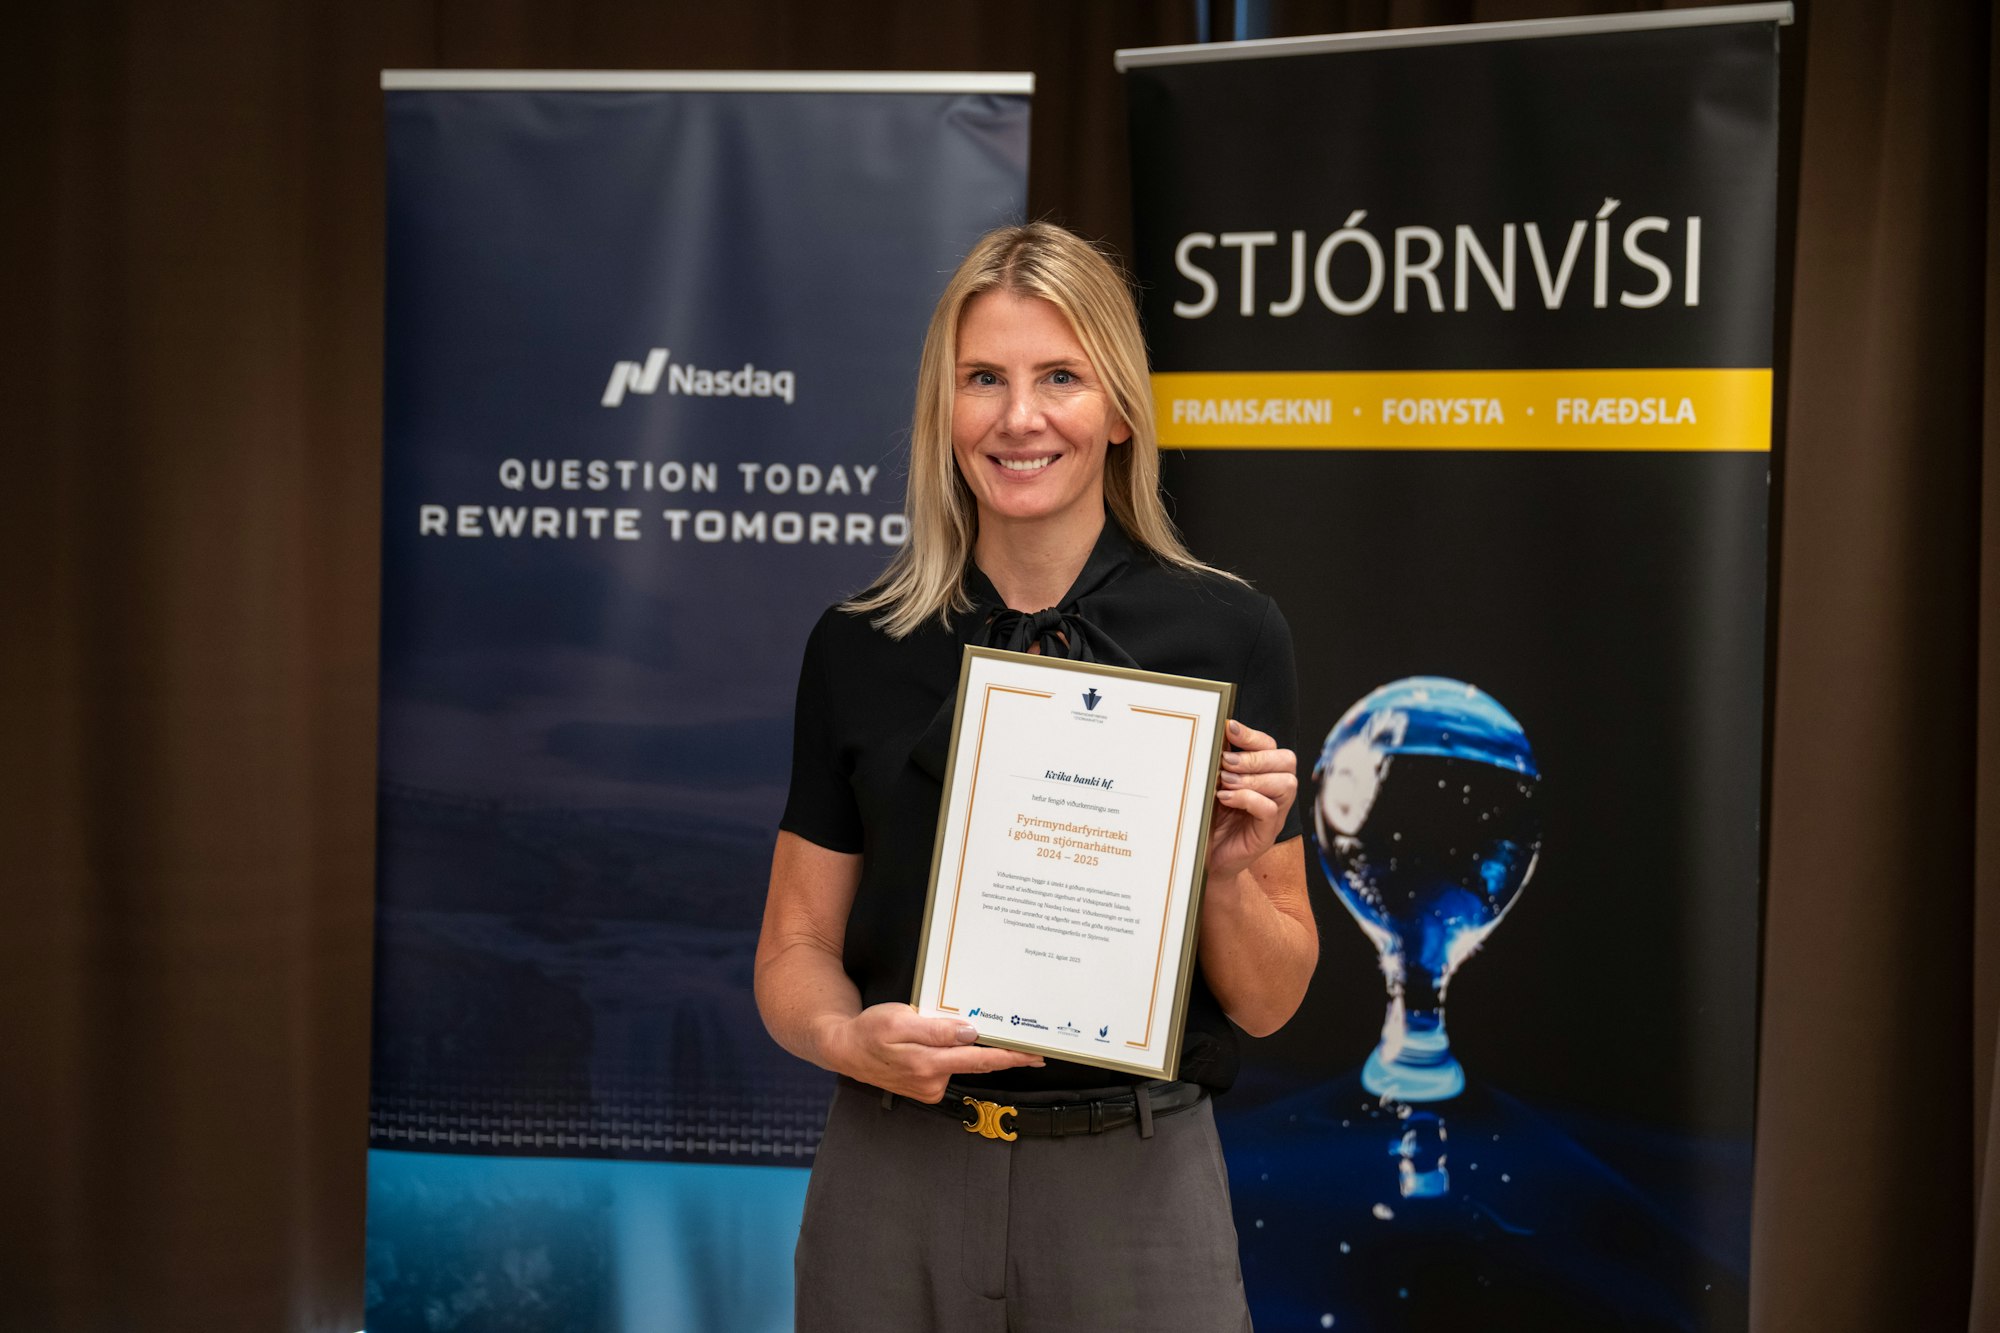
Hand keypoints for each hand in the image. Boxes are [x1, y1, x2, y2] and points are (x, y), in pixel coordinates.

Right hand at [822, 1002, 1043, 1102]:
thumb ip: (936, 1030)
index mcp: (927, 1063)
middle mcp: (932, 1080)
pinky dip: (956, 1056)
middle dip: (1006, 1058)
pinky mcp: (925, 1087)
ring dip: (974, 1051)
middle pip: (978, 1065)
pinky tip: (946, 1044)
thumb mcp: (900, 1020)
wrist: (845, 1050)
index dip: (1010, 1058)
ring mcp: (929, 1087)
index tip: (1034, 1056)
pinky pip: (949, 1067)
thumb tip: (970, 1034)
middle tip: (1035, 1052)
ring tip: (973, 1032)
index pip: (979, 1060)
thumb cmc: (869, 1031)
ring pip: (963, 1064)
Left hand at [1209, 718, 1297, 882]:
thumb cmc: (1210, 818)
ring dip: (1253, 778)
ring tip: (1225, 782)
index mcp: (1264, 776)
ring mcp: (1274, 814)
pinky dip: (1248, 799)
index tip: (1229, 728)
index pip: (1272, 747)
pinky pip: (1270, 810)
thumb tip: (1212, 735)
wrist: (1204, 858)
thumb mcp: (1213, 785)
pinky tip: (1226, 799)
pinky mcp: (1266, 834)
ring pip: (1285, 783)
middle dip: (1255, 756)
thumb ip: (1219, 763)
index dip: (1252, 735)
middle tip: (1226, 761)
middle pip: (1286, 760)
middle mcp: (1275, 793)